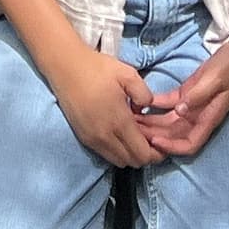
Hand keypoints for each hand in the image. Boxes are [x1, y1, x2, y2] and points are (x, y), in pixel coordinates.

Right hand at [36, 41, 163, 169]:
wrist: (65, 67)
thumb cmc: (97, 68)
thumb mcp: (128, 74)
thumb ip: (144, 94)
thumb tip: (145, 109)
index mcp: (119, 122)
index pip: (142, 154)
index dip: (156, 153)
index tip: (163, 141)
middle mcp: (105, 137)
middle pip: (132, 162)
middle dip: (145, 155)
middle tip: (150, 137)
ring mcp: (93, 140)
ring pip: (119, 161)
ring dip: (130, 153)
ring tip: (134, 134)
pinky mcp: (84, 137)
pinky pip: (106, 154)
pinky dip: (117, 150)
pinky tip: (119, 132)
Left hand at [137, 26, 228, 162]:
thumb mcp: (215, 80)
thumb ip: (197, 96)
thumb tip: (179, 111)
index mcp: (208, 119)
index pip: (189, 144)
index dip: (171, 147)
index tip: (153, 141)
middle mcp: (198, 116)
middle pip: (173, 135)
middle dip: (153, 136)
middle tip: (131, 130)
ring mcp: (192, 105)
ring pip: (168, 121)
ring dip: (151, 122)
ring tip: (131, 119)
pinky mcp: (187, 93)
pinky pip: (168, 103)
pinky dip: (155, 105)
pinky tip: (140, 102)